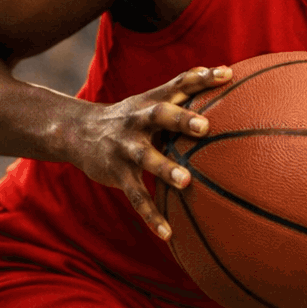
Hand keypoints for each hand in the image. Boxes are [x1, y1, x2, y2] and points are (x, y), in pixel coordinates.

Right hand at [72, 65, 230, 238]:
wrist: (78, 132)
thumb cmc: (132, 117)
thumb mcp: (151, 102)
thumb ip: (184, 95)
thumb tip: (229, 75)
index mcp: (152, 102)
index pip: (178, 84)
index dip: (201, 78)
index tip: (226, 74)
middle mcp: (138, 121)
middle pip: (160, 115)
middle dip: (181, 119)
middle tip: (205, 127)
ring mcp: (126, 147)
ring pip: (145, 157)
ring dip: (165, 169)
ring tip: (186, 181)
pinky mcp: (117, 174)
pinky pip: (136, 196)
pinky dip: (151, 215)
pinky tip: (168, 233)